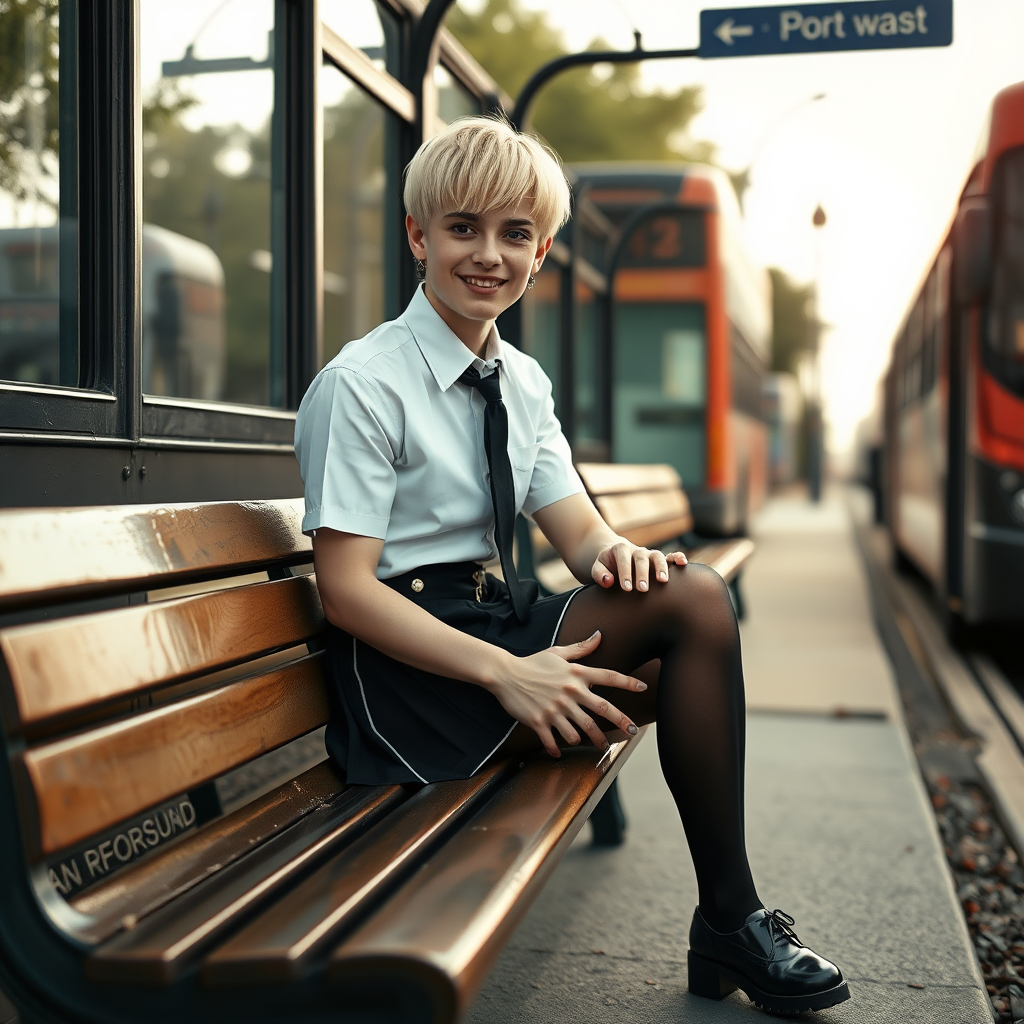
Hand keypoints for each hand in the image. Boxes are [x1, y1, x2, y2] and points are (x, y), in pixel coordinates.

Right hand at [488, 631, 645, 756]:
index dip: (627, 682)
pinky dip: (556, 749)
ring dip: (588, 740)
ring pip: (580, 731)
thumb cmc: (532, 663)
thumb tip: (599, 635)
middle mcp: (569, 692)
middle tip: (632, 731)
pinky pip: (553, 741)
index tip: (643, 687)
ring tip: (594, 744)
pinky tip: (558, 753)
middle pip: (601, 709)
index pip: (607, 676)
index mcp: (576, 674)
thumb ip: (581, 648)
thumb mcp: (557, 653)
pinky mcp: (539, 721)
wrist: (505, 673)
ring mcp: (555, 709)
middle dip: (620, 721)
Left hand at [592, 540, 687, 591]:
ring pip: (657, 556)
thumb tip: (609, 581)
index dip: (625, 573)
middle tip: (642, 589)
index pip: (623, 559)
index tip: (626, 588)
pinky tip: (683, 563)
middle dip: (643, 574)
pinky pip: (670, 556)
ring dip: (661, 567)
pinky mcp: (658, 560)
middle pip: (641, 558)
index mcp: (620, 549)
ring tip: (663, 581)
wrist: (614, 556)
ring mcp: (649, 554)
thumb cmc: (606, 566)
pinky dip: (677, 557)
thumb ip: (599, 573)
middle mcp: (636, 550)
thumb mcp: (597, 567)